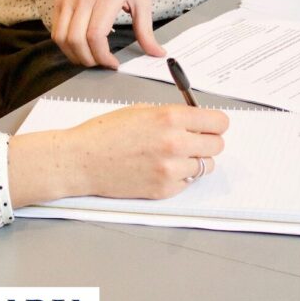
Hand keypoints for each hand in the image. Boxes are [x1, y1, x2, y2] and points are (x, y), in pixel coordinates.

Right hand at [8, 105, 228, 206]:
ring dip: (196, 161)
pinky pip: (188, 183)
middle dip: (207, 142)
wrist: (81, 160)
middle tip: (193, 141)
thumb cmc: (105, 133)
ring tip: (174, 156)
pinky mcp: (164, 190)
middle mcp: (175, 143)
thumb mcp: (142, 110)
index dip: (215, 123)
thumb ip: (172, 115)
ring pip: (206, 166)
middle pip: (217, 145)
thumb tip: (196, 121)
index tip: (211, 126)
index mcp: (170, 118)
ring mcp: (171, 169)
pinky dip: (180, 177)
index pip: (218, 122)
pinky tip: (160, 169)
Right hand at [52, 0, 164, 68]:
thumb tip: (157, 53)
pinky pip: (56, 30)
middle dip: (89, 60)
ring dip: (74, 55)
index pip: (96, 35)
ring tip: (89, 58)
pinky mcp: (59, 1)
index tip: (113, 63)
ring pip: (62, 38)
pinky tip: (79, 47)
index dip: (102, 56)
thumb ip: (146, 29)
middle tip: (101, 63)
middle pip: (77, 40)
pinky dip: (65, 45)